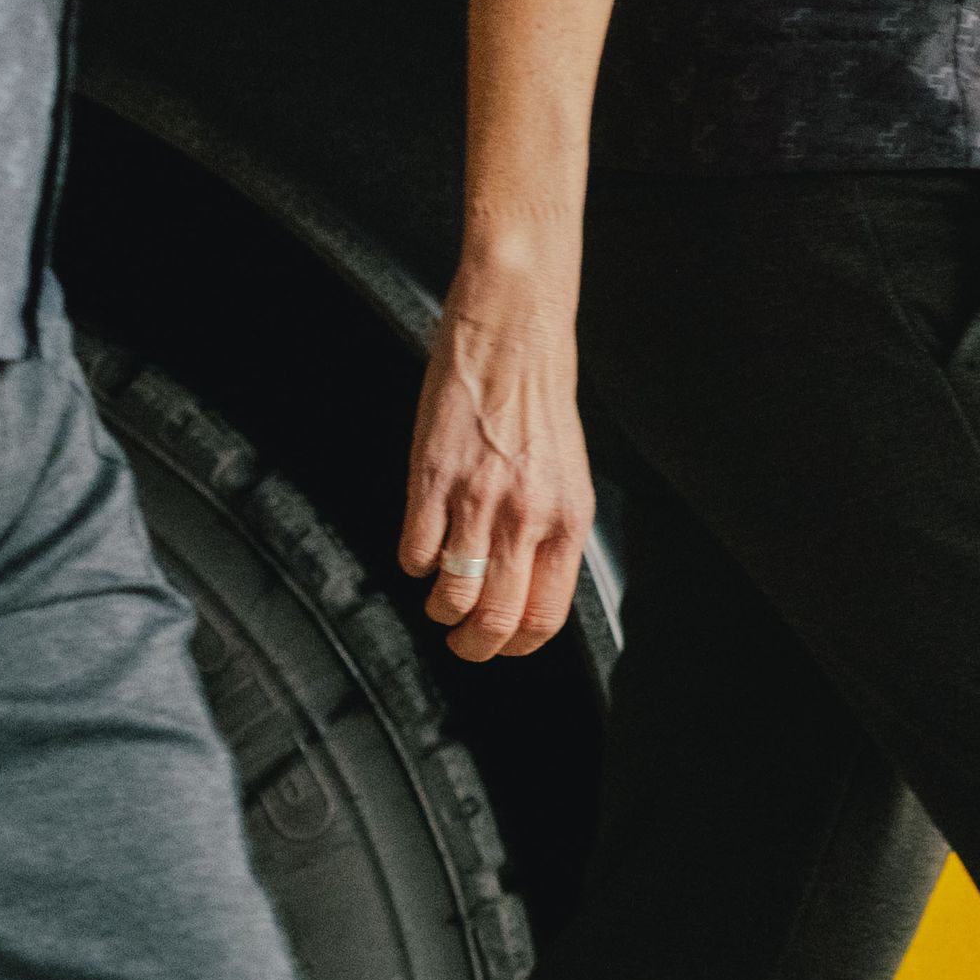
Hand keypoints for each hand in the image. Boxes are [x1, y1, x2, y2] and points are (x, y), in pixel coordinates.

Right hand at [391, 247, 597, 661]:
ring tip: (438, 597)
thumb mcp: (565, 473)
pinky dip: (412, 561)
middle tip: (460, 639)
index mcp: (567, 520)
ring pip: (452, 594)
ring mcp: (477, 500)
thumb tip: (526, 584)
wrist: (512, 334)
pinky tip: (420, 544)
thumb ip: (549, 531)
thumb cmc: (538, 398)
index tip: (500, 645)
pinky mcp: (431, 479)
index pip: (544, 617)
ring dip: (440, 607)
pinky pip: (413, 550)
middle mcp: (526, 517)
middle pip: (495, 620)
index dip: (516, 645)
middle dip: (473, 645)